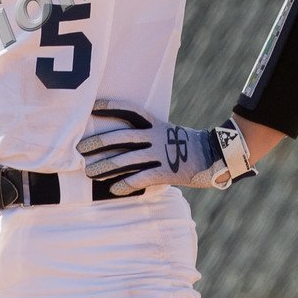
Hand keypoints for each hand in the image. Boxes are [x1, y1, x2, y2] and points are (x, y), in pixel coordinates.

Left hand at [76, 101, 255, 195]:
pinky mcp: (166, 172)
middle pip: (121, 137)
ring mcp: (160, 154)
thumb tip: (121, 144)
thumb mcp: (168, 133)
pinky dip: (126, 184)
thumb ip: (147, 136)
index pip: (129, 110)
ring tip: (88, 173)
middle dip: (98, 142)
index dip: (110, 107)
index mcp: (156, 124)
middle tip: (79, 149)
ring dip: (105, 166)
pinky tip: (113, 190)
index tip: (92, 107)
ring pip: (126, 159)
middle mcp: (155, 136)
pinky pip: (141, 178)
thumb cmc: (188, 146)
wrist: (217, 156)